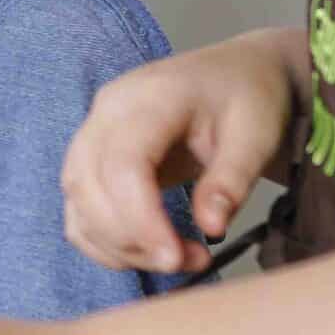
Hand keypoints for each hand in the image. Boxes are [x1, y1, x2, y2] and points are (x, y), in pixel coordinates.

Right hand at [60, 27, 302, 275]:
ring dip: (118, 244)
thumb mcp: (256, 134)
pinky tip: (146, 251)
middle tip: (186, 262)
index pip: (122, 164)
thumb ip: (232, 180)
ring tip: (177, 258)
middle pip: (87, 185)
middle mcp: (107, 111)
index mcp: (149, 97)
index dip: (140, 219)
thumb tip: (210, 227)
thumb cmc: (248, 96)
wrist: (237, 73)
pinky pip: (79, 207)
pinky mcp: (93, 156)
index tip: (176, 257)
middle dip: (130, 239)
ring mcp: (94, 132)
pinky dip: (103, 240)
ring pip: (78, 201)